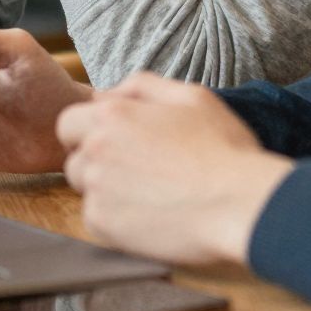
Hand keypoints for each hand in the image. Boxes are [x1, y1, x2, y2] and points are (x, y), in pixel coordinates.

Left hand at [55, 71, 293, 265]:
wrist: (241, 204)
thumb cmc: (223, 149)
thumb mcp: (191, 97)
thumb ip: (141, 86)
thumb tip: (105, 93)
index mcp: (111, 115)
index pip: (68, 123)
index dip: (86, 134)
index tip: (112, 146)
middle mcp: (96, 149)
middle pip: (75, 158)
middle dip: (96, 163)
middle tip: (138, 172)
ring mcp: (97, 189)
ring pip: (84, 189)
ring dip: (105, 191)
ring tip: (148, 194)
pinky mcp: (104, 224)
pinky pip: (96, 219)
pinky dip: (116, 220)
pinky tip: (150, 216)